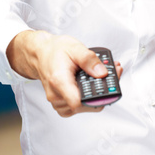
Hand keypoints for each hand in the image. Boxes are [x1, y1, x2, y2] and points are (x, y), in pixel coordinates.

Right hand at [6, 30, 122, 116]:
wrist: (41, 54)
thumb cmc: (54, 50)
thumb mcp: (74, 47)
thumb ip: (89, 59)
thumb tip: (102, 72)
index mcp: (59, 80)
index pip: (78, 102)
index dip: (96, 97)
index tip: (108, 83)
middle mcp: (56, 95)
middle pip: (86, 105)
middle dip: (104, 91)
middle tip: (114, 72)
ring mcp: (58, 102)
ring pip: (84, 107)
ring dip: (98, 95)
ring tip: (104, 76)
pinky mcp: (62, 104)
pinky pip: (79, 107)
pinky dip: (89, 98)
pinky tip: (94, 86)